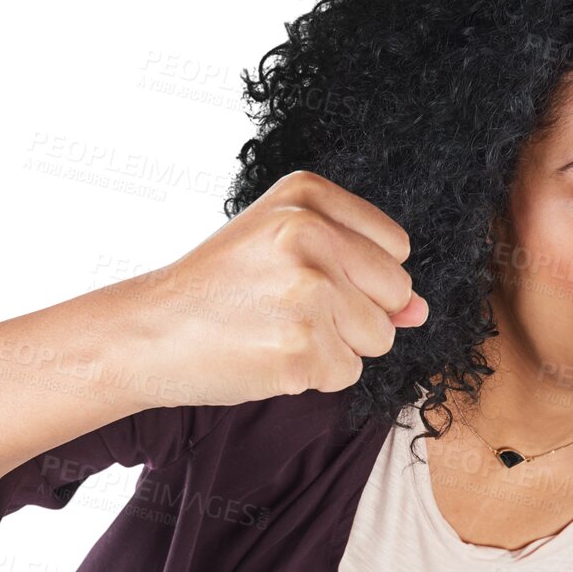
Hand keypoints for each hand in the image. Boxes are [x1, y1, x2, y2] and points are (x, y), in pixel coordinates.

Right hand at [120, 170, 428, 408]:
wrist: (149, 332)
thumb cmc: (220, 289)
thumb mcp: (285, 250)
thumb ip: (363, 272)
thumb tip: (423, 311)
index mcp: (306, 195)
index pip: (396, 250)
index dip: (360, 277)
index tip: (302, 276)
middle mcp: (309, 234)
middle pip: (397, 293)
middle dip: (358, 314)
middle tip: (289, 309)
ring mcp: (307, 292)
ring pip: (379, 338)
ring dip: (337, 347)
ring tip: (277, 330)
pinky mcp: (301, 348)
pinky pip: (346, 373)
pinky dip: (313, 375)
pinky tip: (268, 355)